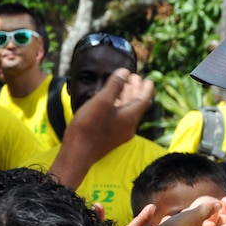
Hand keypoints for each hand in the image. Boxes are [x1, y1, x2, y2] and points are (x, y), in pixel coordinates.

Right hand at [49, 69, 153, 189]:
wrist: (77, 153)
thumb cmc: (90, 126)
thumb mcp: (103, 101)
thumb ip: (115, 85)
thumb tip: (125, 72)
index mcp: (130, 117)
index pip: (144, 100)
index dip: (146, 88)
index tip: (148, 79)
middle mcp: (128, 126)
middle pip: (136, 105)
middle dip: (136, 90)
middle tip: (134, 78)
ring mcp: (119, 132)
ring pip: (127, 111)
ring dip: (127, 97)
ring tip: (124, 85)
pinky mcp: (109, 135)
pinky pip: (119, 117)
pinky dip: (119, 105)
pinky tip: (111, 100)